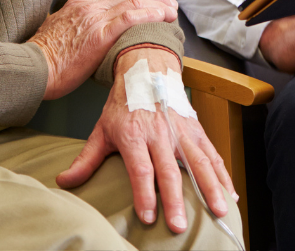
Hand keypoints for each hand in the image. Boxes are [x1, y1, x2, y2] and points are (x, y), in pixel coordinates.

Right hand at [29, 0, 177, 99]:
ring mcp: (95, 18)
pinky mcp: (100, 35)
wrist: (33, 68)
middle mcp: (89, 5)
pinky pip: (131, 18)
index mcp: (80, 2)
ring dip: (158, 4)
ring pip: (134, 1)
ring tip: (173, 10)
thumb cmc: (45, 57)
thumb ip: (76, 23)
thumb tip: (87, 28)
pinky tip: (164, 17)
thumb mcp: (60, 30)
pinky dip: (151, 14)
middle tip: (169, 1)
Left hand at [56, 48, 236, 233]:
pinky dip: (223, 176)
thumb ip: (86, 159)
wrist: (148, 68)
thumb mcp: (102, 128)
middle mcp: (160, 133)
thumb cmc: (124, 103)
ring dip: (209, 189)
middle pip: (170, 171)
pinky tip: (230, 195)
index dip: (144, 194)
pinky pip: (213, 155)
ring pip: (199, 163)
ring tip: (218, 212)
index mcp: (134, 135)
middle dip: (175, 200)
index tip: (148, 217)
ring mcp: (182, 131)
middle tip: (179, 225)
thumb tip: (64, 181)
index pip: (141, 169)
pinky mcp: (197, 130)